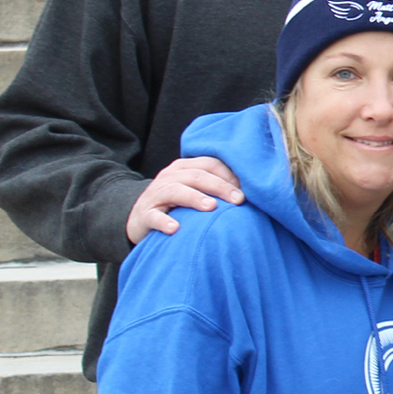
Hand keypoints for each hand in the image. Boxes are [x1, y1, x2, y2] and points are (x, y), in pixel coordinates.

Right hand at [125, 157, 243, 244]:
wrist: (140, 219)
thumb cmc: (178, 205)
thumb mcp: (196, 191)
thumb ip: (218, 188)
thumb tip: (252, 195)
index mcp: (185, 168)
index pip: (210, 164)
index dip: (230, 174)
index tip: (249, 189)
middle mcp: (170, 177)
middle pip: (196, 176)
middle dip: (220, 186)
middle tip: (239, 200)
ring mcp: (156, 195)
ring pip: (175, 190)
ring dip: (194, 198)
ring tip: (211, 207)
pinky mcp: (145, 215)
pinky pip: (154, 216)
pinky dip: (164, 221)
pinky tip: (176, 229)